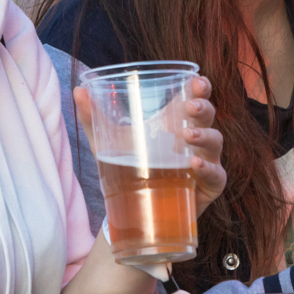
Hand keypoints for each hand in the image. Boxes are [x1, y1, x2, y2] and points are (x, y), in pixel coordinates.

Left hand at [72, 77, 226, 212]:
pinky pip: (216, 174)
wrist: (134, 212)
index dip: (201, 87)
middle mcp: (195, 138)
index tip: (197, 81)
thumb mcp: (110, 143)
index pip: (197, 97)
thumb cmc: (130, 169)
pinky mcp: (209, 186)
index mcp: (176, 121)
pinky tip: (194, 164)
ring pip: (215, 142)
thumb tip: (77, 89)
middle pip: (209, 116)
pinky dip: (207, 168)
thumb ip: (94, 118)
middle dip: (203, 108)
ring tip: (187, 136)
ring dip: (204, 136)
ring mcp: (205, 161)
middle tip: (189, 107)